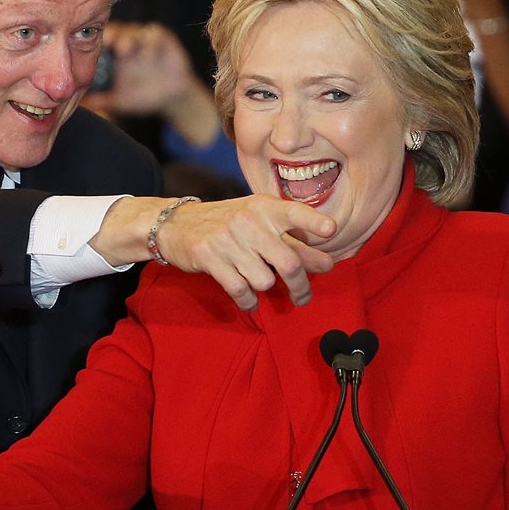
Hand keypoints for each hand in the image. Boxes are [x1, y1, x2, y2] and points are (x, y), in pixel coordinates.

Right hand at [153, 196, 336, 309]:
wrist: (177, 223)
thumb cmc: (227, 223)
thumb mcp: (256, 218)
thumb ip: (289, 237)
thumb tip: (326, 263)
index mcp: (264, 207)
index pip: (294, 212)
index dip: (314, 222)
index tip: (331, 231)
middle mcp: (249, 221)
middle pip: (289, 262)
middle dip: (301, 286)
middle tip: (303, 296)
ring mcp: (228, 240)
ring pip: (265, 280)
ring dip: (267, 290)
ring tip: (260, 284)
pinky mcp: (210, 258)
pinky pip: (241, 291)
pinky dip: (249, 302)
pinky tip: (249, 300)